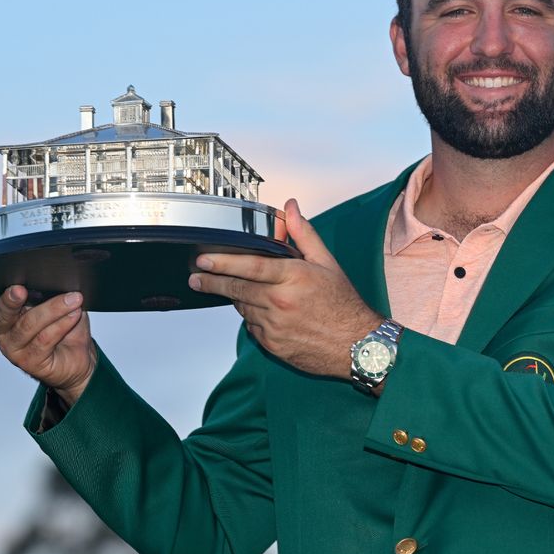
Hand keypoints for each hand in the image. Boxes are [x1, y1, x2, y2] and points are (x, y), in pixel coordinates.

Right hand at [0, 286, 96, 405]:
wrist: (79, 357)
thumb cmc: (64, 325)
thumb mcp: (54, 302)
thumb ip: (44, 290)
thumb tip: (48, 276)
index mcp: (4, 310)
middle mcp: (3, 330)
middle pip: (1, 313)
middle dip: (10, 300)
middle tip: (21, 290)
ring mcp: (14, 348)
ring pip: (28, 325)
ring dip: (53, 309)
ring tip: (74, 299)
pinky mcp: (29, 362)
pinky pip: (45, 339)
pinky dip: (62, 324)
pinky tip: (74, 314)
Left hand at [189, 199, 381, 378]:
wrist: (356, 345)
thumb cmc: (343, 304)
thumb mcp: (327, 263)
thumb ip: (303, 234)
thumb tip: (290, 208)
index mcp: (294, 278)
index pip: (250, 266)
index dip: (223, 262)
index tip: (204, 259)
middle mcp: (281, 303)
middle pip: (237, 289)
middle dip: (213, 281)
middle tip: (197, 276)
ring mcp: (275, 326)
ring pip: (243, 308)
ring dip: (237, 297)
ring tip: (232, 288)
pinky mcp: (272, 345)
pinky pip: (252, 327)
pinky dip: (252, 316)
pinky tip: (261, 310)